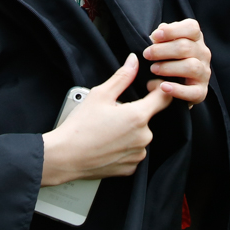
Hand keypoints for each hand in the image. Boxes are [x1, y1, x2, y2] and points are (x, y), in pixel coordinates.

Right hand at [40, 54, 173, 185]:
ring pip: (139, 135)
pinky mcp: (130, 168)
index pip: (163, 98)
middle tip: (112, 112)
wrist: (66, 157)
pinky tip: (107, 143)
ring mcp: (137, 154)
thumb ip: (122, 76)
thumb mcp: (100, 94)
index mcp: (138, 116)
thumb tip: (134, 61)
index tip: (148, 86)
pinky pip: (133, 152)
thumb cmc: (81, 126)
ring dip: (129, 130)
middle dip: (133, 112)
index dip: (158, 88)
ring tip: (106, 129)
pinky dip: (124, 146)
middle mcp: (143, 137)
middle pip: (147, 117)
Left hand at [142, 19, 211, 104]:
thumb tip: (158, 33)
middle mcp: (203, 54)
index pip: (192, 28)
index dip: (172, 30)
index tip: (154, 36)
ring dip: (169, 67)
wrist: (178, 87)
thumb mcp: (167, 44)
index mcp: (196, 39)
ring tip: (153, 69)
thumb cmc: (170, 59)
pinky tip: (163, 86)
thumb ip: (163, 37)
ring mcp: (204, 73)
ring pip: (191, 66)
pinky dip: (177, 90)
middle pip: (186, 47)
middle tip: (147, 54)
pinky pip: (193, 92)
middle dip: (163, 50)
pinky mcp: (201, 91)